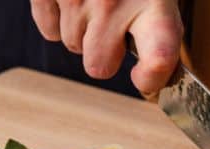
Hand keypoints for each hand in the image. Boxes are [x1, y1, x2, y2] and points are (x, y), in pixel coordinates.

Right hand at [30, 0, 181, 95]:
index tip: (147, 80)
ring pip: (72, 45)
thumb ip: (161, 18)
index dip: (153, 77)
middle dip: (106, 55)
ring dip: (84, 31)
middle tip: (117, 30)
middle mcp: (111, 3)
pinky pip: (48, 29)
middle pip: (98, 66)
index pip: (159, 54)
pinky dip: (59, 20)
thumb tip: (158, 61)